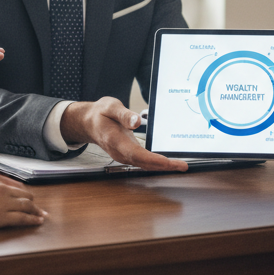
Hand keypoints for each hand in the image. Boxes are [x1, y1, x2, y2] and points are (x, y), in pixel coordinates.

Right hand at [0, 174, 46, 229]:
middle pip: (26, 195)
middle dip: (33, 203)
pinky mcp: (2, 217)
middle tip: (39, 209)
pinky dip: (33, 220)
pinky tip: (38, 222)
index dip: (25, 194)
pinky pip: (23, 218)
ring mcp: (4, 203)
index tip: (30, 199)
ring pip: (27, 206)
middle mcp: (3, 189)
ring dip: (37, 212)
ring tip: (42, 216)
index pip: (18, 186)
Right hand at [60, 97, 188, 171]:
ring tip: (180, 166)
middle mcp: (120, 152)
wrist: (90, 123)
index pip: (136, 154)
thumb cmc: (101, 114)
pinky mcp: (129, 155)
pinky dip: (157, 164)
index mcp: (115, 140)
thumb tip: (136, 122)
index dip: (153, 160)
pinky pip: (144, 162)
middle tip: (182, 166)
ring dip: (163, 167)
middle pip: (144, 163)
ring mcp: (124, 155)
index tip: (168, 162)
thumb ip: (124, 115)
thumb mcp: (110, 107)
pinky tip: (169, 162)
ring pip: (145, 165)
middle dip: (164, 166)